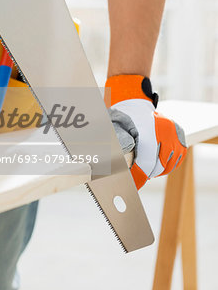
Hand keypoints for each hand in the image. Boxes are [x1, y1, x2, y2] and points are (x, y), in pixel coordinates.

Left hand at [106, 75, 186, 189]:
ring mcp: (175, 132)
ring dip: (158, 170)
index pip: (146, 162)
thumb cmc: (122, 118)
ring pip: (168, 164)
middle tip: (137, 177)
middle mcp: (164, 130)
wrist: (135, 103)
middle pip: (158, 165)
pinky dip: (168, 164)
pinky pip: (178, 158)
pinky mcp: (181, 135)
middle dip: (147, 173)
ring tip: (147, 169)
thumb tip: (108, 169)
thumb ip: (116, 149)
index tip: (133, 186)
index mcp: (147, 129)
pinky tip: (158, 164)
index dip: (139, 176)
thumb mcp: (115, 130)